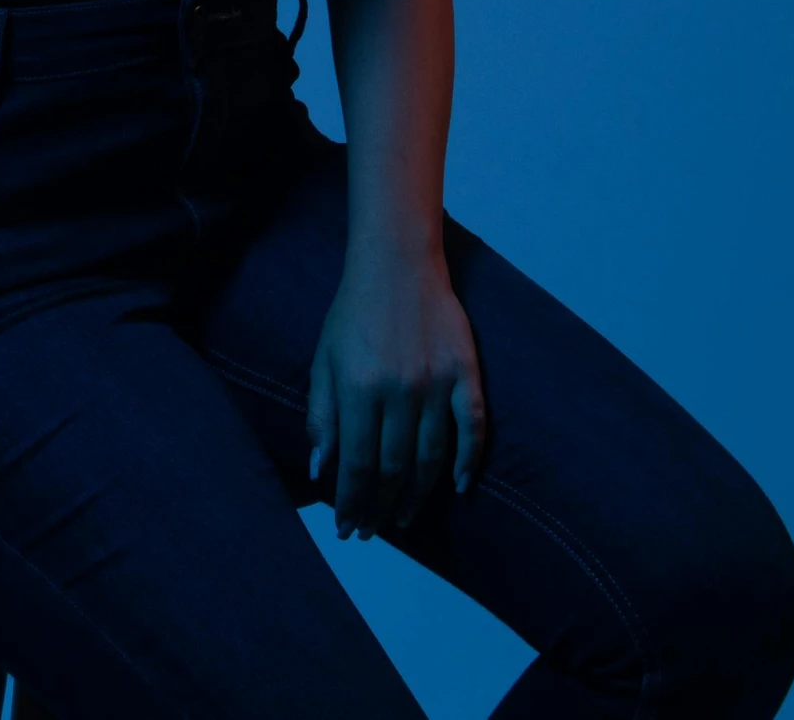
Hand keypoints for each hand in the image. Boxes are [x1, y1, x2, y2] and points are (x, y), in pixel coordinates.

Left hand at [306, 240, 486, 539]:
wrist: (396, 262)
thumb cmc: (352, 312)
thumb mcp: (324, 359)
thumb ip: (321, 416)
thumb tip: (320, 472)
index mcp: (360, 388)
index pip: (357, 464)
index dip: (351, 502)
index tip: (346, 527)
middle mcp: (400, 390)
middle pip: (393, 468)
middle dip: (379, 506)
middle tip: (371, 529)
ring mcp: (437, 382)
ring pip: (431, 457)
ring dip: (416, 495)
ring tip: (401, 517)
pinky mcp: (466, 370)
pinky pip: (473, 426)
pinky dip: (468, 461)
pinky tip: (458, 488)